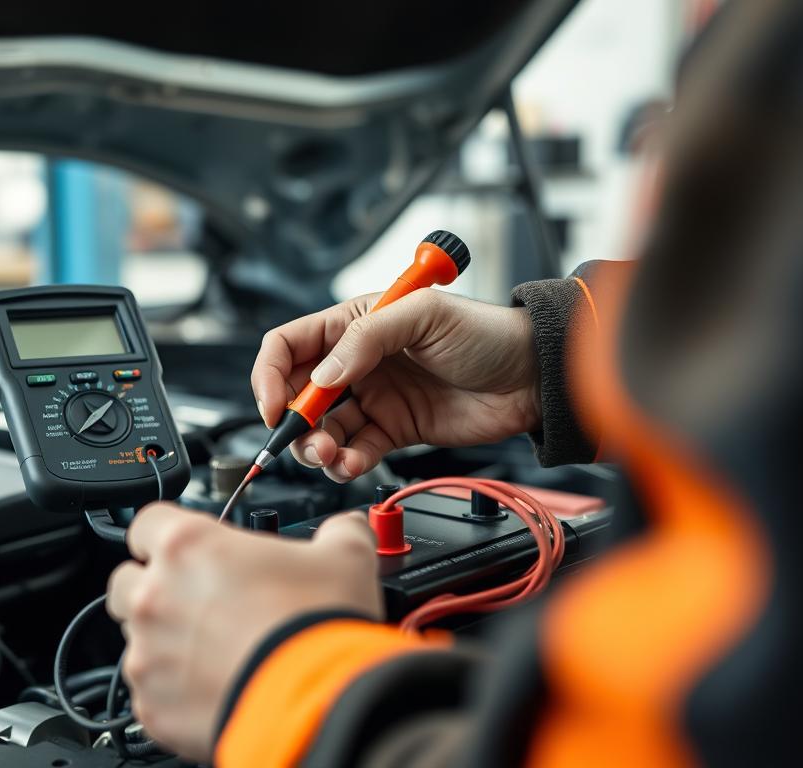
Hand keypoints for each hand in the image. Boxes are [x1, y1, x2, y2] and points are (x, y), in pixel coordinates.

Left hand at [106, 504, 380, 759]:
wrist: (318, 704)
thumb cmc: (319, 629)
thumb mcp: (344, 557)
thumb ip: (336, 532)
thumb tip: (344, 530)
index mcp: (188, 546)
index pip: (146, 524)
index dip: (166, 536)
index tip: (186, 551)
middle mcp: (155, 595)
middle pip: (128, 582)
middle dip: (155, 591)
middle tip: (200, 606)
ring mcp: (146, 653)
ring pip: (136, 640)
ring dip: (165, 643)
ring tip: (214, 654)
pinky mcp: (151, 704)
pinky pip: (150, 691)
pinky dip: (174, 691)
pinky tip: (214, 688)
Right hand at [252, 289, 539, 481]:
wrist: (532, 376)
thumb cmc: (486, 332)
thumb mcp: (424, 316)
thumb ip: (367, 340)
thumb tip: (322, 376)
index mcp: (353, 324)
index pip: (288, 347)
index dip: (269, 376)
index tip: (273, 405)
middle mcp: (355, 362)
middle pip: (297, 395)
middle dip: (292, 421)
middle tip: (307, 439)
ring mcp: (372, 399)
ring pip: (322, 430)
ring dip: (317, 448)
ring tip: (332, 456)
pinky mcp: (392, 432)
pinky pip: (354, 452)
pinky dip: (347, 463)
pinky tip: (355, 463)